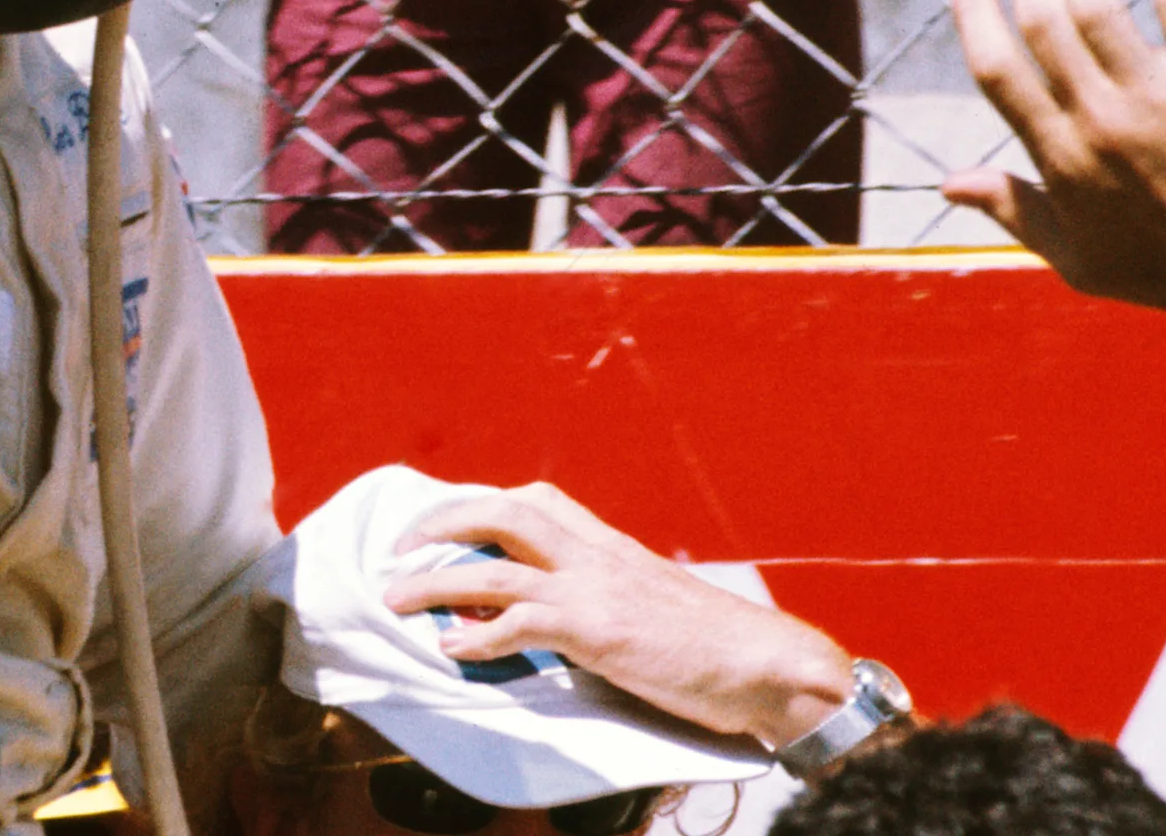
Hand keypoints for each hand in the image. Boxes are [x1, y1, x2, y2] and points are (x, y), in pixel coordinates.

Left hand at [384, 483, 853, 750]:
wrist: (770, 665)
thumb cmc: (715, 647)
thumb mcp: (650, 606)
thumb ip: (604, 600)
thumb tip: (560, 624)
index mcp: (609, 545)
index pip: (534, 500)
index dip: (480, 505)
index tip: (442, 525)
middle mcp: (596, 555)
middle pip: (501, 510)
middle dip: (440, 521)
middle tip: (399, 547)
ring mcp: (594, 589)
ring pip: (492, 566)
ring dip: (434, 580)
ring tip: (394, 599)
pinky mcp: (598, 631)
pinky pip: (519, 623)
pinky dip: (477, 634)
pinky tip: (453, 649)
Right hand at [943, 0, 1165, 317]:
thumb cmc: (1161, 274)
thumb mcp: (1071, 257)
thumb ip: (1011, 209)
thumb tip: (948, 183)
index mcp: (1059, 158)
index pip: (997, 70)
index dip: (975, 14)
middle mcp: (1100, 121)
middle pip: (1044, 24)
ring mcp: (1160, 99)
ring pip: (1101, 7)